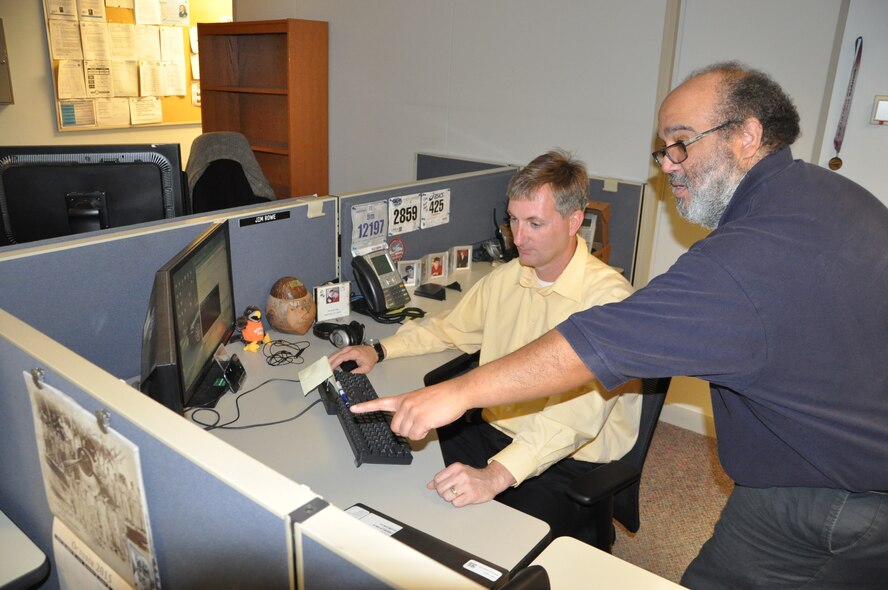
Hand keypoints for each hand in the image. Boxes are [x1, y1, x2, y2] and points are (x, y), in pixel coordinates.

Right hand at [327, 344, 378, 373]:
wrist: (373, 351)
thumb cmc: (370, 358)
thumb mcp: (366, 368)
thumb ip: (357, 372)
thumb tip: (349, 376)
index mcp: (353, 353)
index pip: (340, 358)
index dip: (334, 363)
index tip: (330, 369)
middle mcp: (349, 349)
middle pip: (335, 354)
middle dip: (329, 361)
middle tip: (324, 368)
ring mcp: (347, 348)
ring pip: (335, 353)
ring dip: (330, 359)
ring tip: (325, 366)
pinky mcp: (346, 349)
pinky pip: (337, 353)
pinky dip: (332, 357)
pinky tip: (330, 362)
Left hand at [350, 381, 468, 439]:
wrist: (457, 393)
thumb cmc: (443, 397)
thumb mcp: (421, 399)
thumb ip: (410, 410)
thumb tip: (407, 425)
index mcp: (403, 398)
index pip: (380, 402)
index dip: (365, 407)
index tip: (353, 409)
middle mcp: (405, 404)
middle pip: (395, 428)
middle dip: (407, 430)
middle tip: (421, 422)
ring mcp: (412, 412)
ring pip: (405, 433)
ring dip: (417, 433)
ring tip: (429, 420)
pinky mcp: (421, 420)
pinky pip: (416, 436)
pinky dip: (423, 435)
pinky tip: (431, 425)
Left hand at [427, 461, 515, 506]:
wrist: (491, 480)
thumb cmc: (473, 476)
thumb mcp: (458, 471)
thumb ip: (443, 477)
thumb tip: (429, 485)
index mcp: (456, 467)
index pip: (437, 478)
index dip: (437, 485)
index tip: (443, 486)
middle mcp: (461, 475)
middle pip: (440, 488)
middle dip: (442, 492)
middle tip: (450, 492)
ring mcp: (466, 486)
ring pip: (446, 497)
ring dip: (450, 498)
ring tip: (457, 495)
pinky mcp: (471, 496)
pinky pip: (455, 503)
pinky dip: (457, 502)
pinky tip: (463, 498)